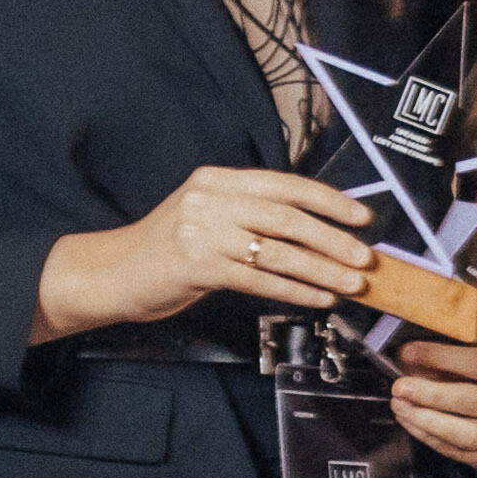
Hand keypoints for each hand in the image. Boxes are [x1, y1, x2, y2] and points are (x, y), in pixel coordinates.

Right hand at [34, 165, 373, 337]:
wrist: (112, 272)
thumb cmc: (168, 249)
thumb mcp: (208, 216)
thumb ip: (251, 214)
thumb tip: (318, 229)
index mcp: (218, 180)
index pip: (285, 184)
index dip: (328, 200)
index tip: (361, 215)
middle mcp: (210, 199)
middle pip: (287, 217)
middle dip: (333, 239)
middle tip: (364, 257)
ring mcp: (201, 231)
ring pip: (278, 250)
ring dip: (322, 269)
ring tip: (351, 282)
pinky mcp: (197, 265)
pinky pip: (259, 278)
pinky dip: (295, 289)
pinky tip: (318, 297)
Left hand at [386, 333, 476, 473]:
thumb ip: (454, 359)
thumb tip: (409, 358)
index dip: (443, 358)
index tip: (410, 352)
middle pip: (474, 402)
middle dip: (432, 394)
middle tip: (400, 386)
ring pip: (464, 434)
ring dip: (426, 420)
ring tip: (399, 406)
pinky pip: (456, 452)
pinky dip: (428, 436)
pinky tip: (409, 421)